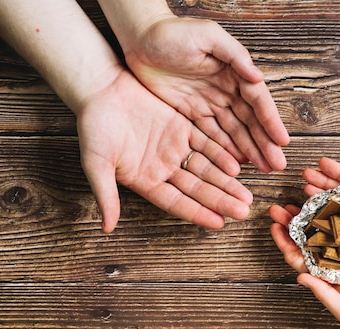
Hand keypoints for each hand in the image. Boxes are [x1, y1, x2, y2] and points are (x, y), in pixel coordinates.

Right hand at [76, 69, 253, 232]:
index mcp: (145, 181)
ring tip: (246, 196)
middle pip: (198, 188)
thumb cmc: (93, 126)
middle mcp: (164, 168)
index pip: (177, 202)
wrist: (100, 87)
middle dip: (220, 200)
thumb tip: (107, 229)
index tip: (219, 224)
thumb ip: (106, 194)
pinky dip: (221, 154)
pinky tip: (238, 166)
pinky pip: (206, 143)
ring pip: (206, 169)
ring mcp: (175, 148)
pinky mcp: (183, 127)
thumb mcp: (96, 163)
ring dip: (226, 182)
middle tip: (244, 211)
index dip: (198, 213)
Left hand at [124, 16, 288, 172]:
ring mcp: (210, 103)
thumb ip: (234, 55)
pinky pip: (212, 135)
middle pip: (250, 121)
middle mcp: (227, 89)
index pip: (257, 100)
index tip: (281, 141)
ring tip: (265, 168)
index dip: (270, 121)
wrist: (139, 38)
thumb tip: (258, 76)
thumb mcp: (207, 35)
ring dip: (250, 150)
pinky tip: (238, 163)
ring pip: (235, 131)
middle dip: (265, 143)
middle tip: (278, 164)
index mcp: (234, 71)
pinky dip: (225, 149)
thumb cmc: (174, 31)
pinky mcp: (192, 112)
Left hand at [268, 204, 339, 328]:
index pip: (298, 256)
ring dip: (312, 215)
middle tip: (279, 207)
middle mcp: (333, 262)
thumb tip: (300, 277)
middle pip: (308, 239)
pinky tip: (332, 202)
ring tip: (301, 198)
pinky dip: (339, 214)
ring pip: (326, 229)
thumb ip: (322, 293)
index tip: (274, 226)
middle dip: (292, 222)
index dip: (284, 242)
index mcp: (325, 276)